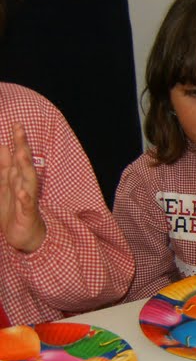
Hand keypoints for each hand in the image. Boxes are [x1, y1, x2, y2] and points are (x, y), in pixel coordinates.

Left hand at [0, 123, 45, 252]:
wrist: (27, 237)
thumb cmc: (15, 211)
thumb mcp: (5, 186)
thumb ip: (4, 167)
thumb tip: (2, 147)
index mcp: (16, 178)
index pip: (16, 156)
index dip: (16, 141)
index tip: (16, 124)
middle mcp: (23, 185)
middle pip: (23, 163)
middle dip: (21, 146)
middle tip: (19, 129)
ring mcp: (27, 199)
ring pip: (27, 180)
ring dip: (25, 167)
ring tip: (22, 153)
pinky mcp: (27, 214)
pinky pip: (26, 204)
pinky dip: (25, 197)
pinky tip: (22, 191)